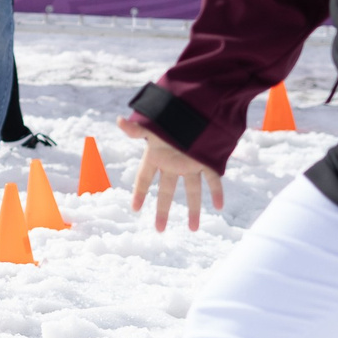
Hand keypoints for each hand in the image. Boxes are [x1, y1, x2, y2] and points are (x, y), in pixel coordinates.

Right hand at [121, 113, 223, 230]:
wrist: (195, 108)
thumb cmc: (170, 117)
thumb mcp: (152, 125)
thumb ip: (136, 128)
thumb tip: (118, 120)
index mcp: (156, 156)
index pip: (144, 179)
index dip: (139, 193)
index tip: (135, 209)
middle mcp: (173, 164)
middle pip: (166, 192)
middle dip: (162, 211)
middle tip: (159, 230)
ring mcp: (190, 164)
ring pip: (192, 191)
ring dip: (193, 209)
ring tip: (194, 229)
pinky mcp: (207, 161)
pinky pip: (213, 180)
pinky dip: (217, 192)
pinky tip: (220, 207)